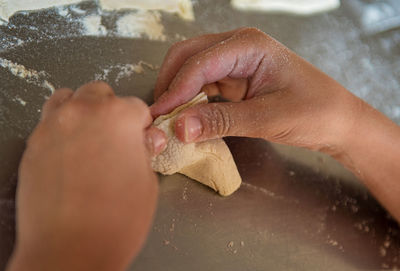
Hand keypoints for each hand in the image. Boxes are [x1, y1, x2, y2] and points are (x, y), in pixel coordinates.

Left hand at [8, 82, 158, 270]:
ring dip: (83, 111)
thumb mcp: (147, 181)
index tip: (141, 139)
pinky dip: (61, 128)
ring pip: (69, 98)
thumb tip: (143, 141)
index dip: (142, 126)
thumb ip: (144, 151)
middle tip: (116, 138)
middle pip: (100, 93)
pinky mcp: (33, 144)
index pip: (136, 106)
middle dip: (112, 111)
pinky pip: (48, 122)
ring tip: (90, 137)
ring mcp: (54, 126)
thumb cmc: (116, 219)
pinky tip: (69, 153)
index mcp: (119, 116)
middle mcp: (84, 112)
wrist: (71, 249)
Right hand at [151, 28, 399, 221]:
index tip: (159, 116)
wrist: (338, 121)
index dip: (175, 90)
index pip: (199, 62)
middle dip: (171, 85)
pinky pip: (204, 85)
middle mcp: (238, 47)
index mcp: (248, 44)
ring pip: (192, 70)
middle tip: (159, 116)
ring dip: (178, 93)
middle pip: (188, 57)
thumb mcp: (266, 118)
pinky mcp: (236, 79)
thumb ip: (220, 121)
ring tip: (168, 119)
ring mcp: (236, 62)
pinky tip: (187, 117)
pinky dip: (192, 100)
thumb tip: (179, 128)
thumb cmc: (314, 112)